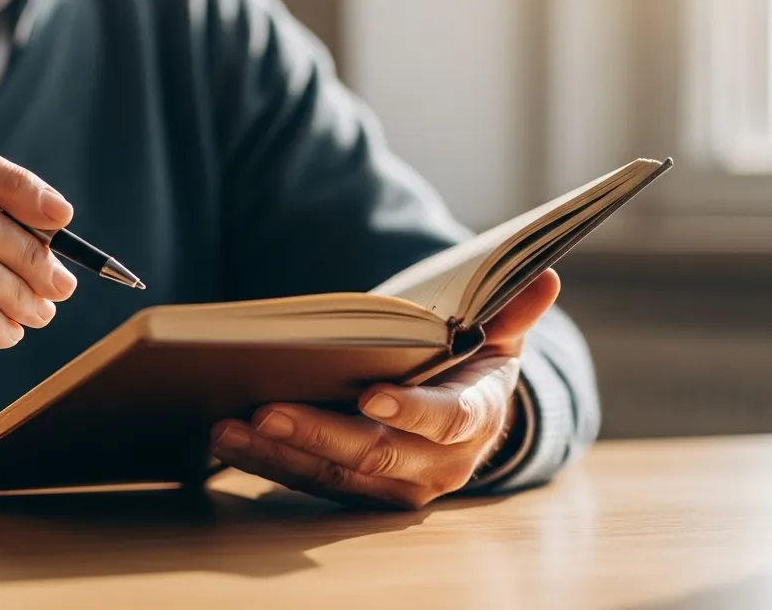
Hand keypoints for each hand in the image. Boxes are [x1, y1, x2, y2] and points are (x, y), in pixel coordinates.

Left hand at [210, 270, 561, 508]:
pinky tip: (225, 438)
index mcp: (476, 417)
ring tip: (228, 426)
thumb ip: (513, 310)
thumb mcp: (499, 333)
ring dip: (276, 453)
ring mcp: (395, 485)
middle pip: (374, 454)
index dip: (412, 410)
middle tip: (265, 409)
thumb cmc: (473, 364)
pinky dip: (265, 463)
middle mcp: (438, 465)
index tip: (372, 397)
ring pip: (332, 475)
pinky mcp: (357, 493)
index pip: (447, 418)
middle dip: (317, 432)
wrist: (466, 418)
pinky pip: (307, 482)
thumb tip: (546, 277)